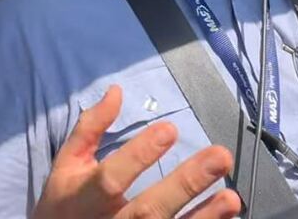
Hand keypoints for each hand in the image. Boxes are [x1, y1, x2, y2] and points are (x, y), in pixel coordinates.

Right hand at [33, 85, 242, 218]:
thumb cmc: (65, 203)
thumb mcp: (67, 165)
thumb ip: (90, 128)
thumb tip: (116, 91)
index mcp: (82, 198)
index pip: (111, 178)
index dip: (139, 156)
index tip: (170, 129)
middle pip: (148, 210)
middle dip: (185, 185)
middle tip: (220, 157)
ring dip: (202, 217)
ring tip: (232, 197)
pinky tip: (225, 218)